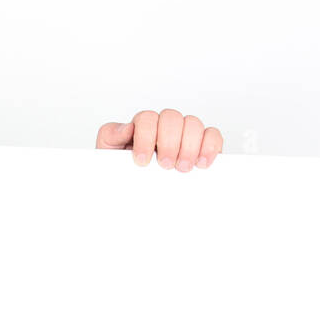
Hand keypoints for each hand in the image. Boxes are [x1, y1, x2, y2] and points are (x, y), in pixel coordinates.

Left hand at [96, 109, 222, 170]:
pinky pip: (212, 135)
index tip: (141, 161)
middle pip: (171, 118)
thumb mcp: (107, 157)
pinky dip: (210, 146)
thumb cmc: (123, 176)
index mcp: (142, 128)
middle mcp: (164, 128)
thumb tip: (127, 127)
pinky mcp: (202, 147)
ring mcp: (184, 136)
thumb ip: (110, 137)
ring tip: (182, 168)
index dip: (145, 137)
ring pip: (192, 123)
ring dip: (189, 145)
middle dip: (169, 142)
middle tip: (165, 165)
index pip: (146, 119)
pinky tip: (202, 163)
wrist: (135, 201)